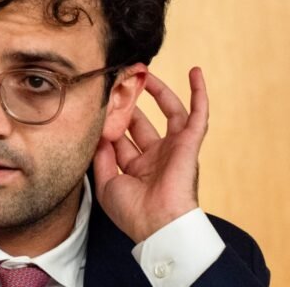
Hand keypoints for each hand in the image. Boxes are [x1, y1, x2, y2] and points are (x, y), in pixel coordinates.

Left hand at [93, 67, 208, 242]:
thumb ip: (101, 158)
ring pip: (169, 112)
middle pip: (142, 122)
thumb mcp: (107, 184)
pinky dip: (199, 93)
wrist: (158, 225)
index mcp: (138, 167)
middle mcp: (156, 155)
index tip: (101, 102)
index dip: (112, 121)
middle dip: (131, 103)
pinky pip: (199, 114)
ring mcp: (174, 147)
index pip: (123, 137)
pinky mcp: (190, 143)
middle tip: (120, 83)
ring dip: (160, 92)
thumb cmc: (133, 212)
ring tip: (146, 73)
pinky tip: (195, 73)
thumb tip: (97, 136)